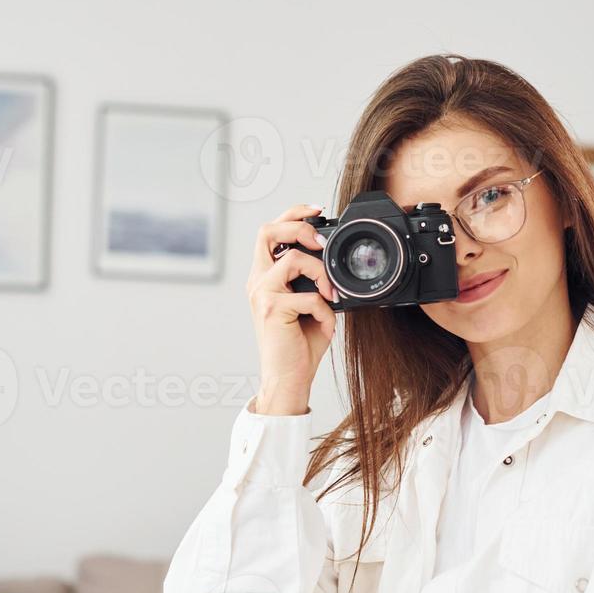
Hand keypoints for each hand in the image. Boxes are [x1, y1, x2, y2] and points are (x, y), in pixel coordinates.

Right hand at [247, 204, 337, 415]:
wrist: (288, 380)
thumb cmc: (298, 347)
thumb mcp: (310, 307)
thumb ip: (314, 283)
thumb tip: (336, 265)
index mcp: (264, 278)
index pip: (269, 233)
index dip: (292, 215)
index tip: (317, 213)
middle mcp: (258, 282)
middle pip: (267, 231)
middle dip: (298, 226)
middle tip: (321, 241)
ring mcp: (262, 294)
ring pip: (292, 258)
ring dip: (320, 273)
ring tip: (330, 294)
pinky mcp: (272, 309)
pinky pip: (309, 295)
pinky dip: (325, 310)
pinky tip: (324, 325)